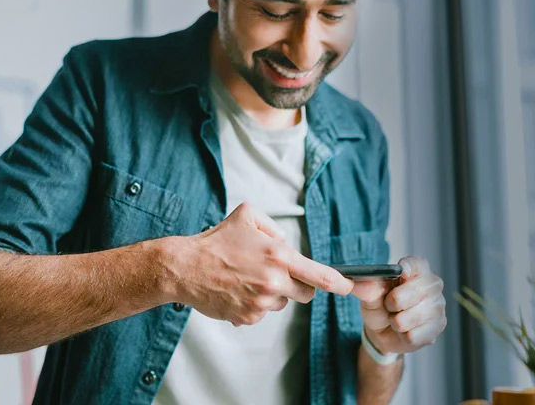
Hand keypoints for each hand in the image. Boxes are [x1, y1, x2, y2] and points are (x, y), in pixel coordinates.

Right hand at [163, 202, 352, 325]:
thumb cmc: (216, 240)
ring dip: (273, 294)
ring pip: (282, 302)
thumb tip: (287, 245)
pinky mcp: (247, 317)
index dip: (340, 283)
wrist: (184, 268)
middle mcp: (273, 282)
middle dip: (299, 285)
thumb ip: (275, 228)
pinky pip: (262, 313)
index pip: (319, 275)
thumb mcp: (248, 216)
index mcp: (278, 256)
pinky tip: (236, 291)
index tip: (350, 287)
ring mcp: (261, 302)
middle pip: (306, 293)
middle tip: (277, 274)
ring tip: (247, 279)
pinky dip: (254, 304)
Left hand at [351, 256, 445, 356]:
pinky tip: (407, 331)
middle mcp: (432, 284)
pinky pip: (411, 336)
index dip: (407, 267)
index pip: (415, 264)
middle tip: (390, 306)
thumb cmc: (382, 307)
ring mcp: (438, 306)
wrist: (385, 332)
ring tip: (398, 319)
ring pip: (405, 320)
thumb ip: (366, 289)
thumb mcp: (370, 296)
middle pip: (405, 295)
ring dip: (395, 323)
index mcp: (417, 270)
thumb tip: (356, 284)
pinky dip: (403, 336)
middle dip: (390, 304)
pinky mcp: (438, 326)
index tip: (401, 272)